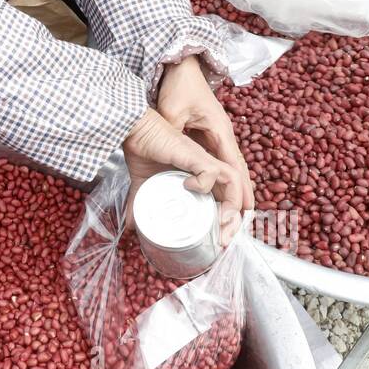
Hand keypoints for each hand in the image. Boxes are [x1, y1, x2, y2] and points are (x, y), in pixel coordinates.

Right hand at [123, 105, 250, 247]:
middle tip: (224, 239)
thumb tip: (132, 224)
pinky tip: (190, 188)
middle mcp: (206, 167)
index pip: (225, 197)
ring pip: (234, 180)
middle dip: (235, 219)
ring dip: (233, 204)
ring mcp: (202, 160)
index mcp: (199, 175)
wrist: (135, 129)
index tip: (220, 237)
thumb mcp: (143, 185)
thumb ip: (140, 203)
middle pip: (236, 193)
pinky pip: (212, 171)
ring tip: (221, 222)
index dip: (228, 218)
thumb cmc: (143, 150)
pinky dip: (205, 184)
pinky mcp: (194, 155)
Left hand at [157, 55, 253, 211]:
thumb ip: (175, 131)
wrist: (180, 68)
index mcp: (220, 132)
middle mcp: (223, 137)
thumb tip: (171, 152)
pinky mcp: (207, 139)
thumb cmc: (180, 86)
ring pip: (230, 171)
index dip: (240, 190)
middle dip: (239, 199)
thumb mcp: (173, 110)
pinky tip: (214, 198)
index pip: (235, 167)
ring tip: (230, 219)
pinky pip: (217, 165)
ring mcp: (216, 138)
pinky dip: (219, 183)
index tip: (244, 211)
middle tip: (236, 225)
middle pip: (238, 173)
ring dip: (231, 194)